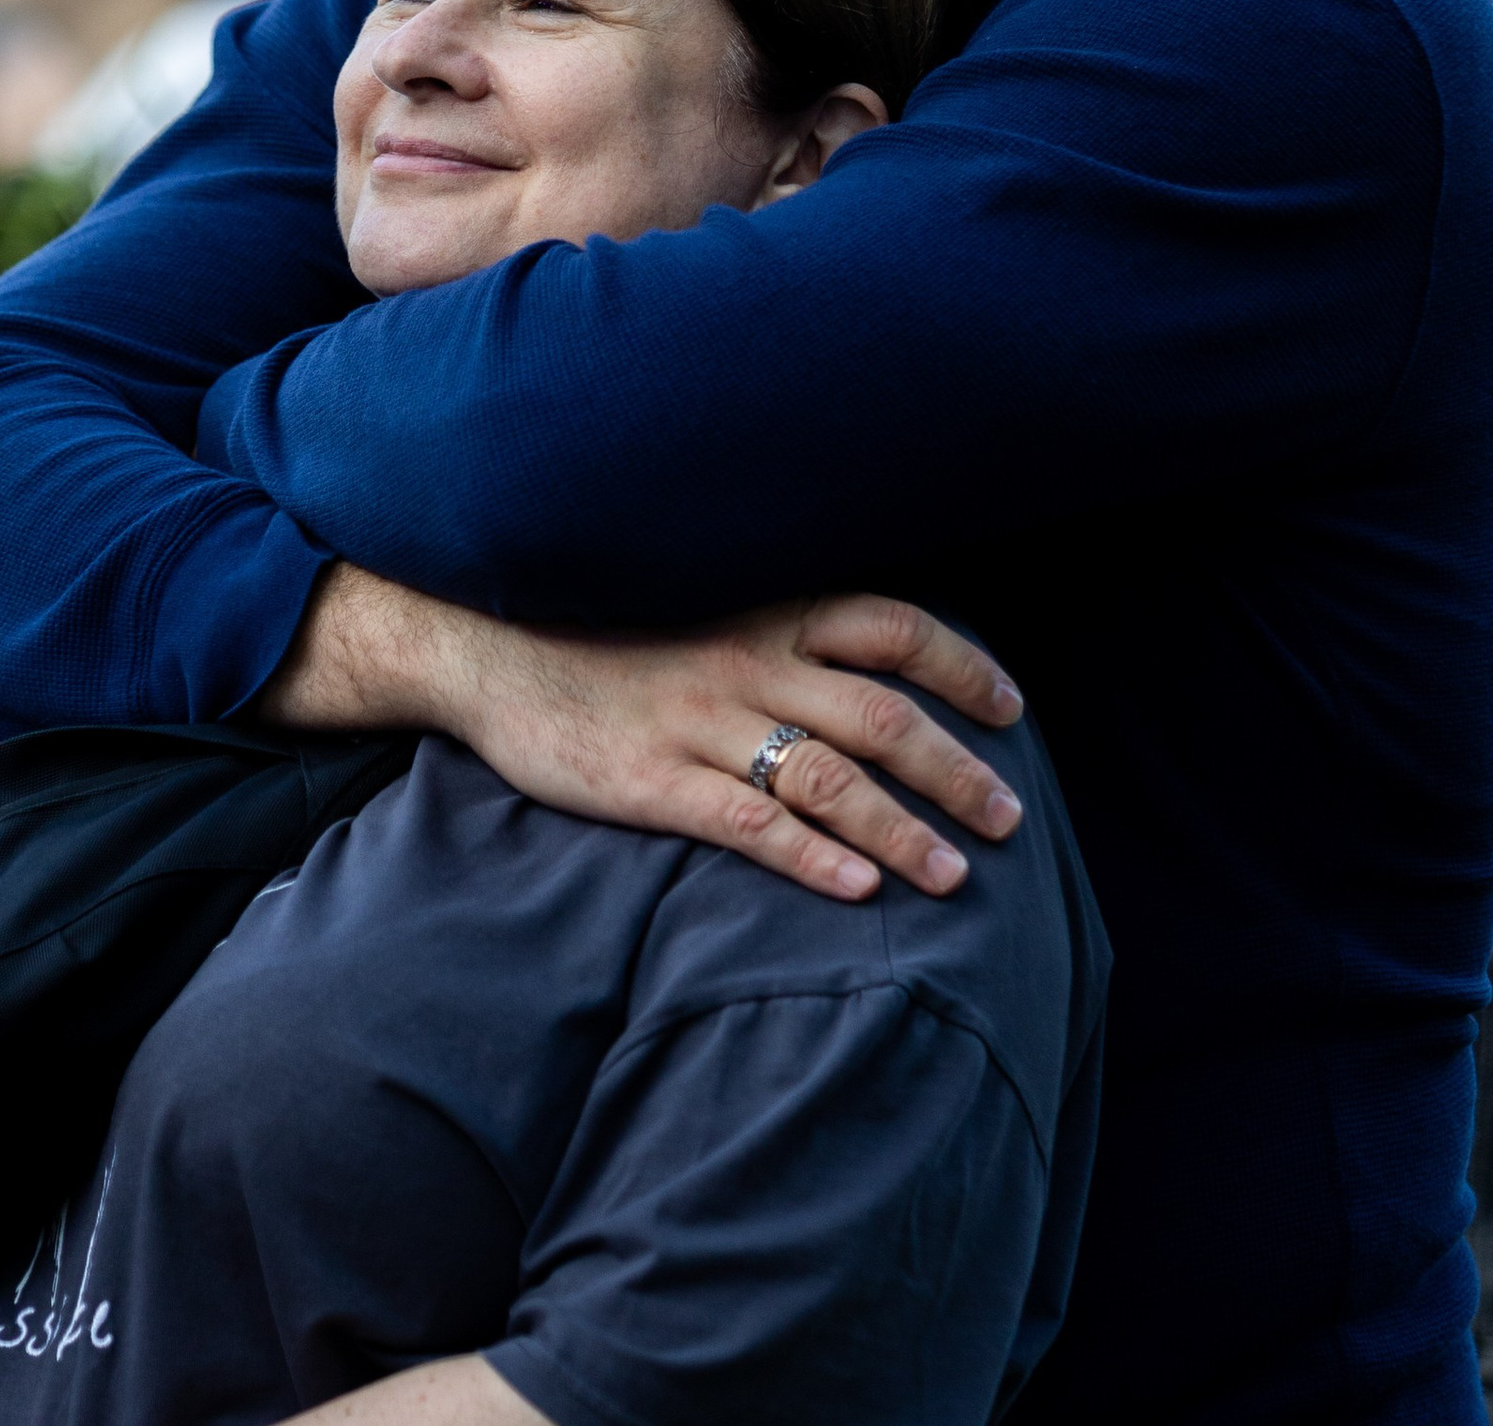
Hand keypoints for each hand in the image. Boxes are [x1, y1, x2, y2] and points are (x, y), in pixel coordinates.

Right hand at [262, 568, 1023, 900]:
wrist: (482, 645)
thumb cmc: (597, 630)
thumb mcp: (696, 602)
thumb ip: (774, 626)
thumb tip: (863, 659)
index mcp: (762, 609)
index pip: (893, 628)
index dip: (962, 668)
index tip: (1009, 709)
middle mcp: (745, 662)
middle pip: (881, 715)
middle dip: (956, 770)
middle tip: (1010, 817)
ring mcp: (698, 724)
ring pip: (828, 778)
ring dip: (903, 829)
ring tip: (955, 875)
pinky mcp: (652, 783)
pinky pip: (748, 822)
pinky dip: (812, 858)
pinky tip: (858, 891)